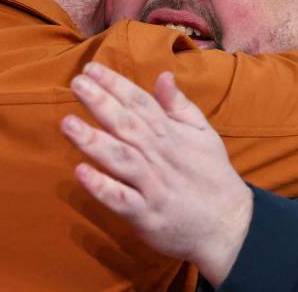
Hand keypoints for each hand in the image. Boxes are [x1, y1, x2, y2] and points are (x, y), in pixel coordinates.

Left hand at [61, 62, 252, 286]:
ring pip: (120, 159)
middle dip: (100, 103)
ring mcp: (152, 186)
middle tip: (76, 83)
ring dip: (93, 141)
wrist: (230, 227)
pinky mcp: (146, 215)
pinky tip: (81, 173)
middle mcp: (160, 156)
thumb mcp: (204, 134)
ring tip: (67, 123)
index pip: (140, 103)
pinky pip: (122, 199)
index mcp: (171, 135)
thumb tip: (163, 75)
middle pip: (127, 125)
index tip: (91, 68)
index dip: (115, 85)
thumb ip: (180, 106)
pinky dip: (102, 186)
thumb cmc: (213, 177)